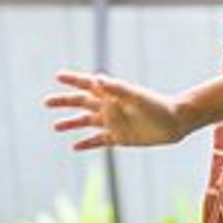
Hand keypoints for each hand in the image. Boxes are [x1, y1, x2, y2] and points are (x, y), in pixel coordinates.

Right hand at [46, 70, 187, 148]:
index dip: (74, 80)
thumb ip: (117, 89)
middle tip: (47, 102)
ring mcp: (114, 123)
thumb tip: (97, 79)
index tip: (58, 76)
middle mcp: (111, 107)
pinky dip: (87, 143)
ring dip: (72, 124)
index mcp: (113, 94)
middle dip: (65, 102)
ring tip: (56, 127)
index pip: (89, 85)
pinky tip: (75, 146)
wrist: (175, 123)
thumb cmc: (158, 107)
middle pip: (82, 103)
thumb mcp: (136, 97)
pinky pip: (99, 141)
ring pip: (87, 122)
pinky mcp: (120, 137)